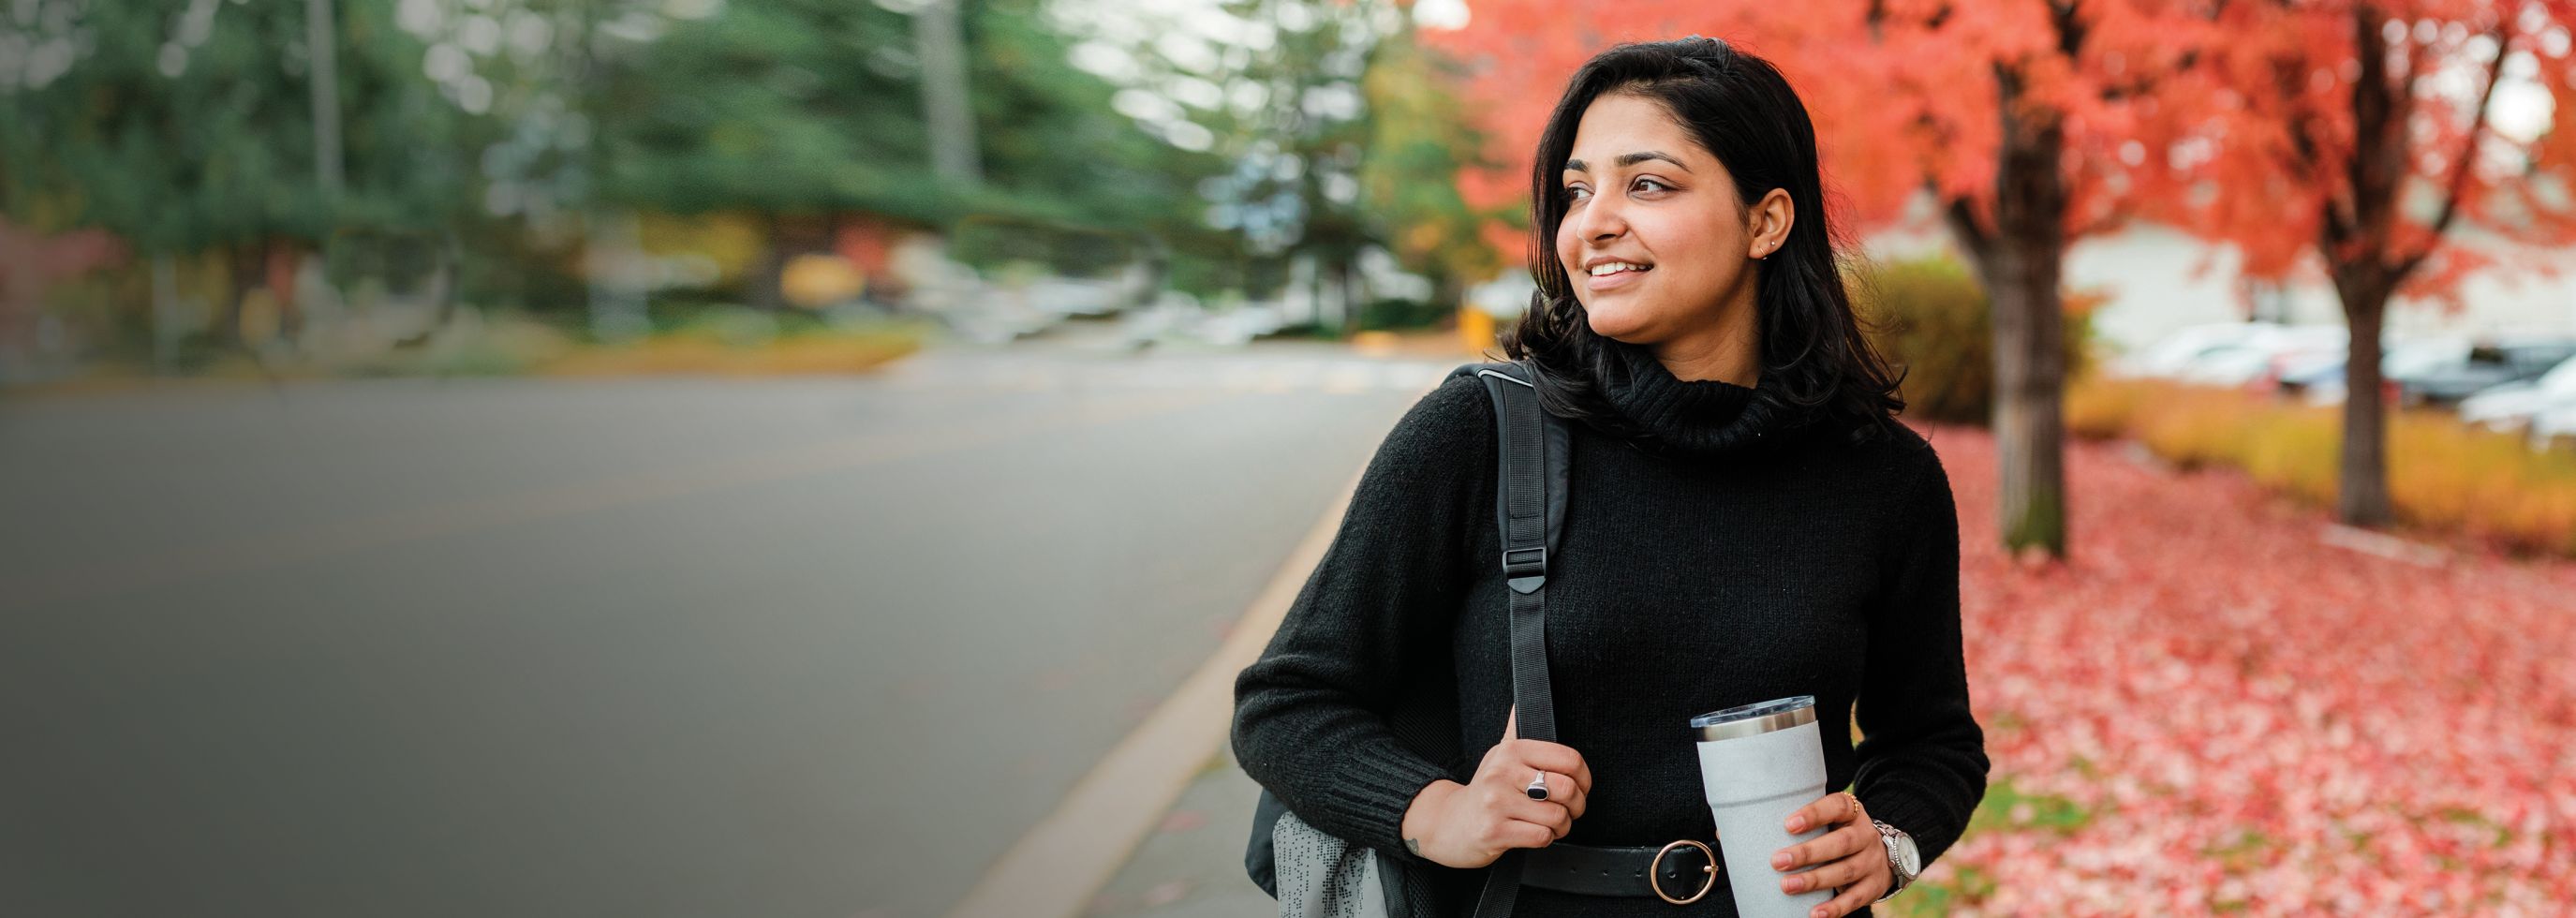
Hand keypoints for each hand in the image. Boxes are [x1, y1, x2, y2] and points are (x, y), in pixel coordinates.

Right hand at [1397, 704, 1591, 868]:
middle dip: (1577, 805)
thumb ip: (1515, 730)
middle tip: (1570, 810)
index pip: (1568, 758)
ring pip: (1556, 816)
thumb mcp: (1498, 755)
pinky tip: (1534, 832)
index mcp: (1511, 751)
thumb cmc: (1484, 790)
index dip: (1584, 777)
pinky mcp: (1494, 831)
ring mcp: (1496, 803)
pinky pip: (1541, 836)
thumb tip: (1521, 701)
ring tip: (1552, 823)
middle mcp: (1502, 773)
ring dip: (1562, 825)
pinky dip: (1545, 838)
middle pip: (1566, 788)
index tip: (1581, 787)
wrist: (1450, 823)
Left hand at [1771, 791, 1892, 917]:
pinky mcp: (1874, 886)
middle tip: (1778, 861)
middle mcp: (1865, 836)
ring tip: (1787, 886)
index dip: (1814, 814)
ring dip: (1815, 880)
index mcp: (1852, 813)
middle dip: (1808, 853)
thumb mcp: (1832, 819)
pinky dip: (1835, 908)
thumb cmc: (1840, 832)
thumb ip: (1808, 821)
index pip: (1837, 807)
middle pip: (1841, 843)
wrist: (1882, 854)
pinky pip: (1855, 899)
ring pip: (1846, 871)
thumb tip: (1760, 826)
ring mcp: (1872, 862)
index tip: (1788, 825)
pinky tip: (1815, 913)